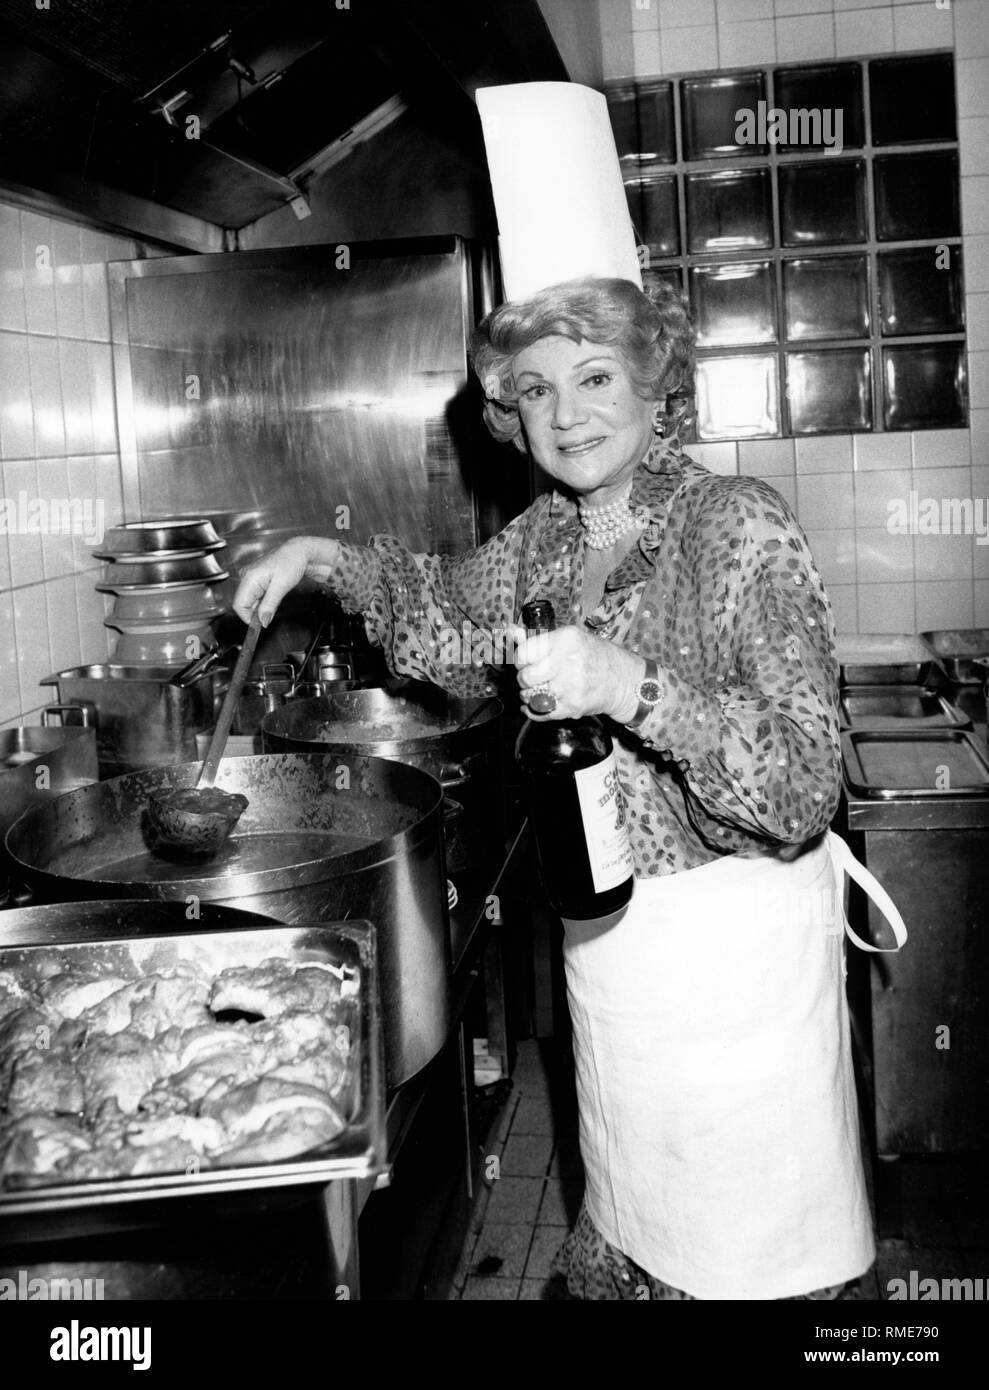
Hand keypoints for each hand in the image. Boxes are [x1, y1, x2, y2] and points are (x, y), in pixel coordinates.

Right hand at [232, 536, 333, 625]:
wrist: (299, 551)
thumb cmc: (292, 562)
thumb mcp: (282, 586)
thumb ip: (269, 605)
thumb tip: (262, 621)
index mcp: (249, 577)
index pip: (239, 605)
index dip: (248, 617)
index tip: (261, 624)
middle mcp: (246, 577)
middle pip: (243, 604)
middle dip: (256, 612)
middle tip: (272, 610)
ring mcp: (250, 578)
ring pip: (250, 601)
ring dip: (261, 606)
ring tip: (276, 597)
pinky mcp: (255, 579)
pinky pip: (255, 595)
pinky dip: (263, 600)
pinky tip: (273, 594)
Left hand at [510, 624, 643, 722]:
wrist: (624, 680)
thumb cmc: (595, 656)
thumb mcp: (570, 639)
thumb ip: (539, 639)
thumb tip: (510, 631)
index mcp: (566, 640)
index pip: (524, 653)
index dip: (520, 660)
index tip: (526, 662)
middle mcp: (568, 661)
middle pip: (526, 678)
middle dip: (525, 680)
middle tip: (534, 678)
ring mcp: (571, 686)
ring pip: (531, 697)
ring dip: (530, 696)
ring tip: (541, 690)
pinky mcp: (573, 707)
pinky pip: (541, 713)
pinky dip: (535, 710)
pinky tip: (540, 704)